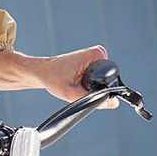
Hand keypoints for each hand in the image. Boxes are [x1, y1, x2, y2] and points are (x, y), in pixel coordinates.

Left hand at [0, 44, 117, 107]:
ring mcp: (95, 55)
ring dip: (90, 85)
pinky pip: (97, 77)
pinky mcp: (92, 60)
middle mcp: (98, 52)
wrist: (42, 71)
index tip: (83, 88)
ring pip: (102, 79)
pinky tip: (77, 81)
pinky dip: (88, 82)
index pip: (110, 77)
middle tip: (77, 86)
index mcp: (96, 55)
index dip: (100, 89)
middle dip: (94, 87)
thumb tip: (114, 103)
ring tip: (76, 83)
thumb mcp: (72, 93)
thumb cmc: (54, 79)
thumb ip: (94, 100)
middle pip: (106, 79)